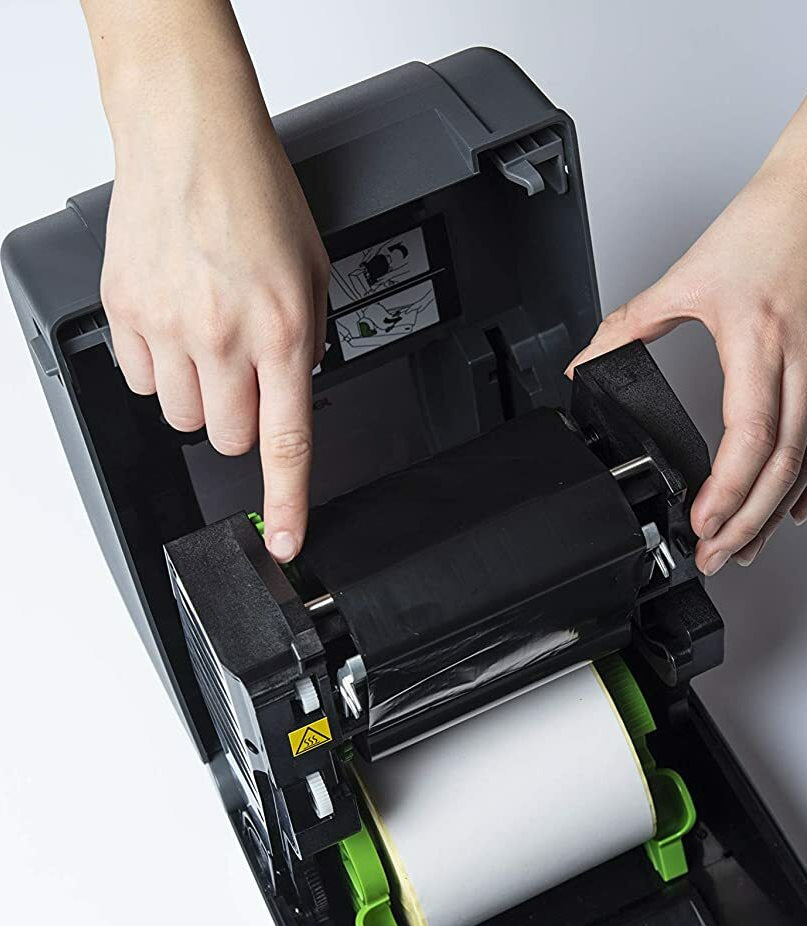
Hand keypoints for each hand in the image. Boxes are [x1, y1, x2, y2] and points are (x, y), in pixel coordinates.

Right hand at [100, 91, 328, 562]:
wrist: (190, 137)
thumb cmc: (258, 195)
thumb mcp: (314, 273)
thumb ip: (308, 341)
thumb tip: (294, 389)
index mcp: (282, 330)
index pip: (287, 441)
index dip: (287, 502)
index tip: (284, 539)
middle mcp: (223, 337)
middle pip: (229, 438)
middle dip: (244, 420)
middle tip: (246, 374)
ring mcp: (167, 328)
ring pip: (182, 417)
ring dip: (201, 396)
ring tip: (208, 341)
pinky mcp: (124, 314)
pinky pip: (138, 381)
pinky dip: (159, 368)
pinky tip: (174, 325)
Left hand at [570, 128, 806, 573]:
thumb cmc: (769, 225)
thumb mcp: (687, 276)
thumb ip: (630, 325)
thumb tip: (588, 362)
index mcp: (761, 341)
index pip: (750, 439)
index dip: (728, 493)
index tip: (703, 524)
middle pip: (783, 466)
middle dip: (748, 522)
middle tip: (721, 554)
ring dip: (782, 512)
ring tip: (753, 543)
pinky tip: (804, 505)